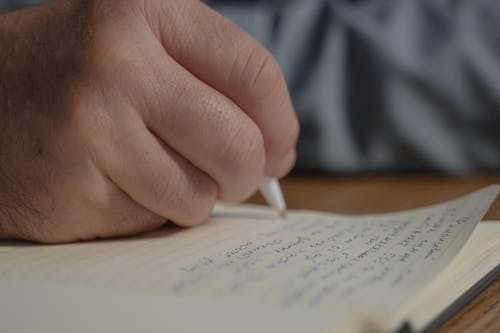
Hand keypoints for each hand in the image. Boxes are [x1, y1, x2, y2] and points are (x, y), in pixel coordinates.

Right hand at [0, 0, 297, 242]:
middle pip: (240, 144)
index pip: (255, 74)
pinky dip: (155, 210)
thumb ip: (212, 83)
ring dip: (196, 195)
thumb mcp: (141, 46)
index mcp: (148, 11)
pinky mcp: (77, 187)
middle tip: (232, 175)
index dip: (281, 123)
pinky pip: (158, 216)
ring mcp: (94, 126)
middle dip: (247, 173)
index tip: (278, 147)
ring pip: (202, 193)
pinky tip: (119, 183)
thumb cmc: (74, 76)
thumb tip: (277, 148)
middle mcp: (119, 61)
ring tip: (156, 169)